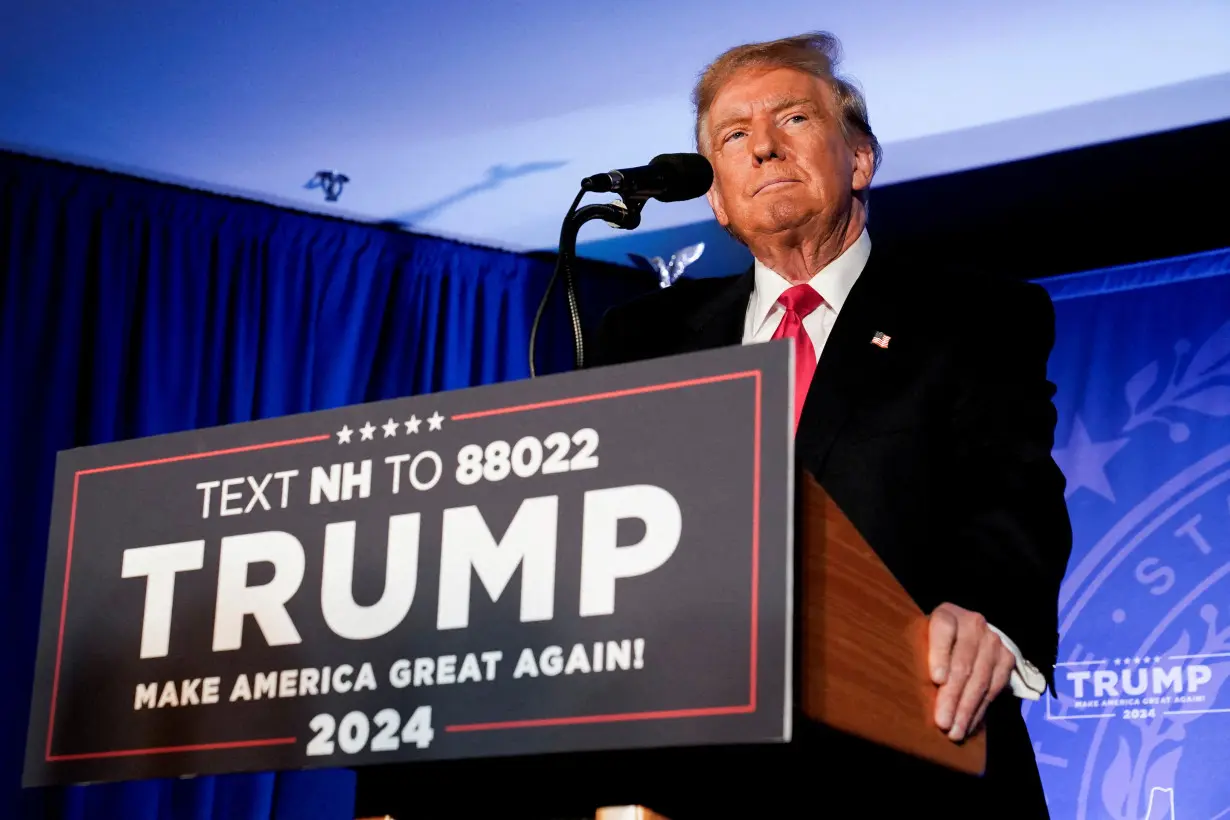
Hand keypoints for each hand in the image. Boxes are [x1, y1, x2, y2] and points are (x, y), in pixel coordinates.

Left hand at [928, 602, 1014, 740]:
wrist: (968, 632)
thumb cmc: (932, 641)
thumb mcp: (921, 638)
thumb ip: (917, 653)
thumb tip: (905, 687)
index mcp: (947, 614)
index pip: (943, 630)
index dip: (939, 654)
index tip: (936, 680)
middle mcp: (973, 624)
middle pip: (962, 663)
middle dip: (951, 696)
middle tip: (941, 722)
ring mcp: (993, 641)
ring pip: (980, 680)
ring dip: (966, 710)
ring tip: (953, 732)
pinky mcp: (1006, 658)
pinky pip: (994, 689)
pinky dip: (979, 710)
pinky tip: (968, 725)